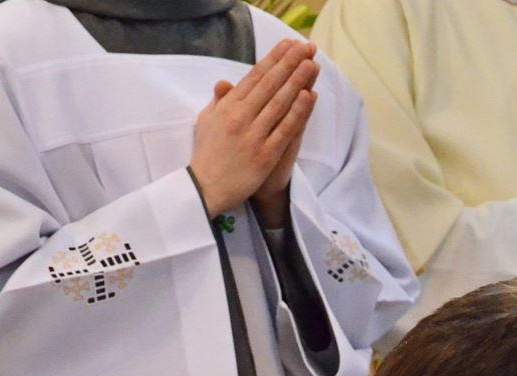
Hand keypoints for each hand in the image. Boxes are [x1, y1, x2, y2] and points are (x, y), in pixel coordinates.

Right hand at [189, 40, 319, 218]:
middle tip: (306, 47)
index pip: (254, 77)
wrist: (205, 189)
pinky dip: (297, 113)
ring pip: (279, 103)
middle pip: (269, 85)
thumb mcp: (206, 122)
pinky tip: (309, 97)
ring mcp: (253, 136)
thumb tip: (224, 82)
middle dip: (289, 63)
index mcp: (227, 107)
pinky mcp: (264, 155)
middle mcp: (240, 117)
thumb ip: (218, 101)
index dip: (273, 59)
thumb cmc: (207, 155)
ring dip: (297, 82)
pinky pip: (284, 130)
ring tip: (312, 64)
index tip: (288, 45)